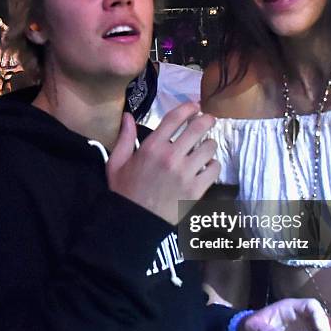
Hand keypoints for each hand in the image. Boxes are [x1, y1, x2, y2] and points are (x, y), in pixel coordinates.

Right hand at [106, 102, 219, 224]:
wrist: (135, 223)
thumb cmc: (125, 191)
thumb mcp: (116, 163)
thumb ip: (124, 138)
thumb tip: (127, 115)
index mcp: (152, 147)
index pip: (175, 118)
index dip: (188, 108)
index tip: (195, 106)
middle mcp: (171, 156)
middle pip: (198, 128)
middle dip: (207, 120)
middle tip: (210, 120)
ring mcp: (185, 173)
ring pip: (209, 147)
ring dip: (210, 145)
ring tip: (206, 148)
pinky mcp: (196, 189)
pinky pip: (214, 169)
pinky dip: (213, 165)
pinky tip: (207, 167)